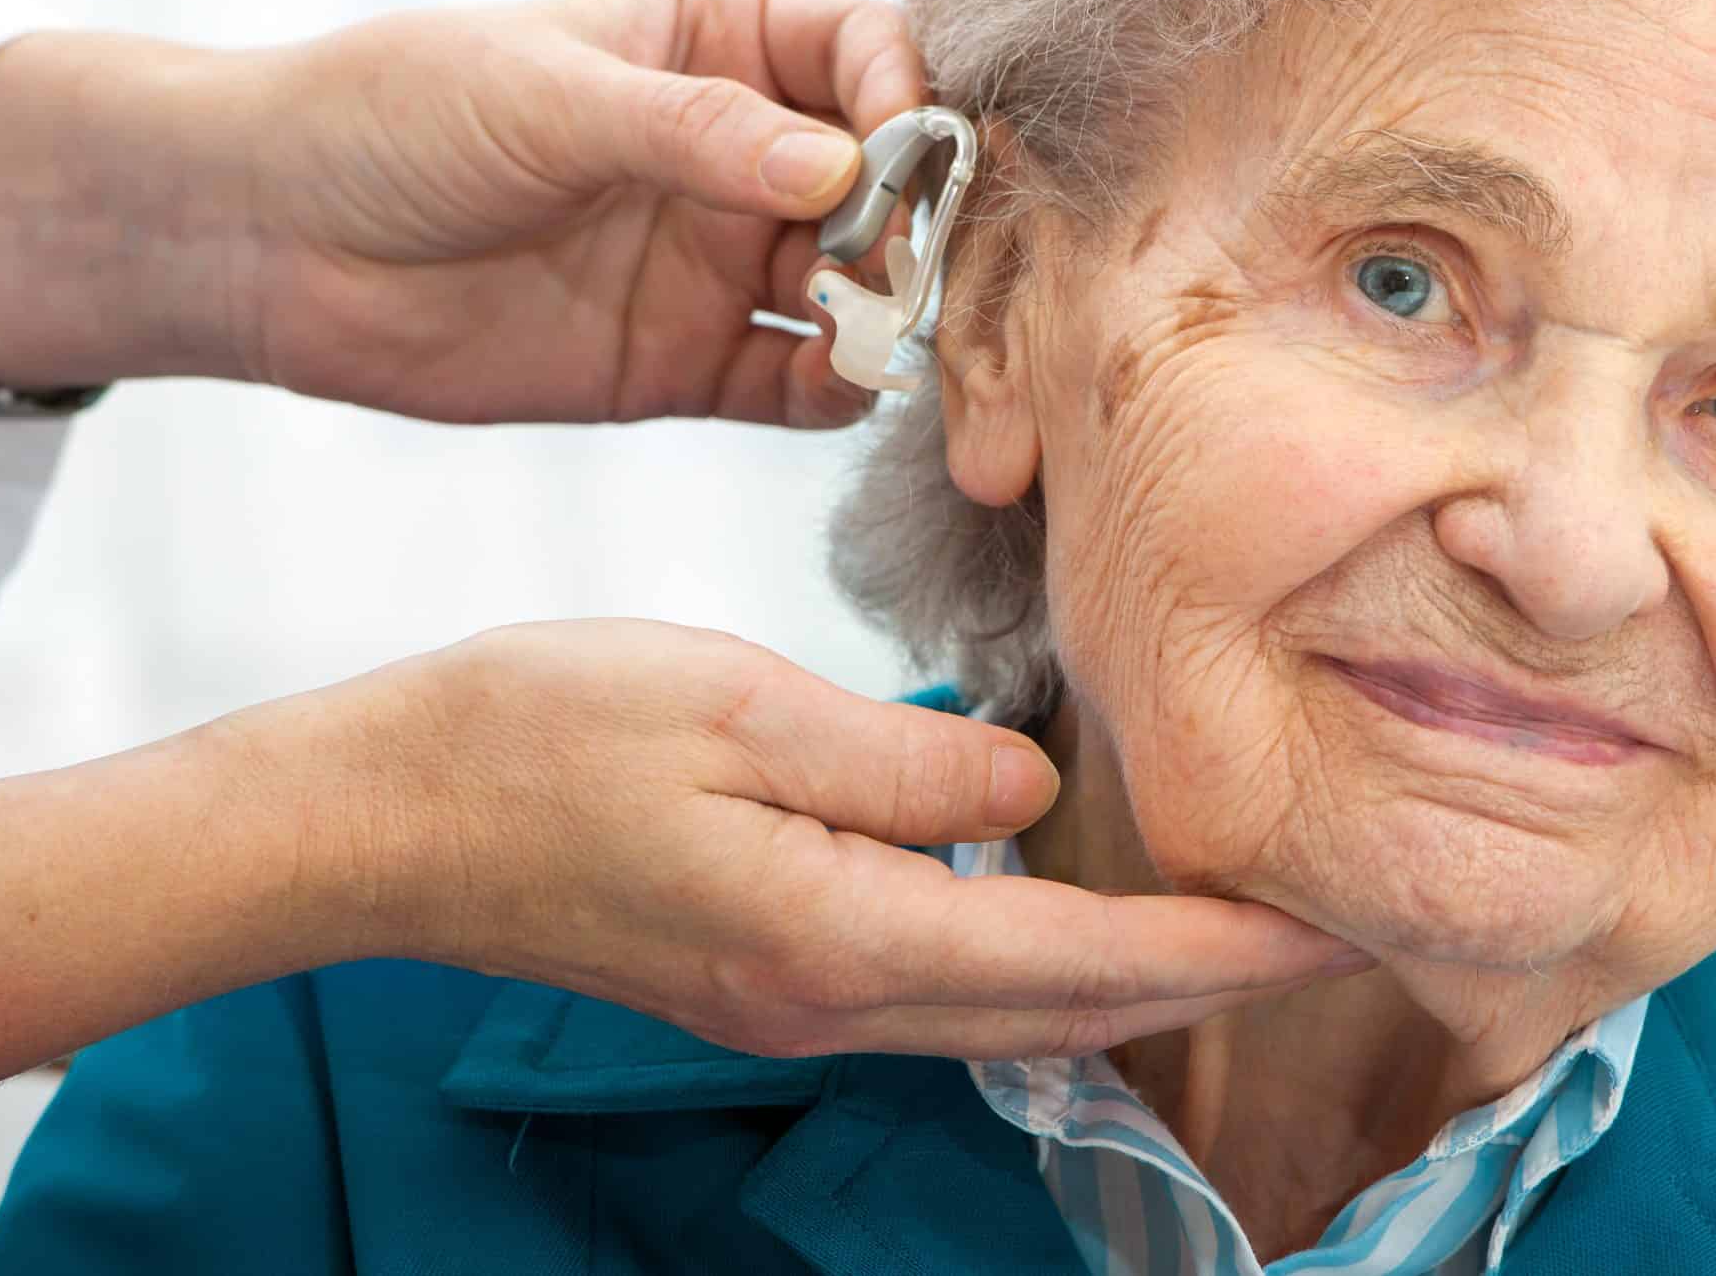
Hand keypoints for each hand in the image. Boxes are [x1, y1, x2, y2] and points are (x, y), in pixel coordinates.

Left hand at [0, 0, 923, 426]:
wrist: (271, 238)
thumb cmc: (398, 115)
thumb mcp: (550, 96)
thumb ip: (699, 133)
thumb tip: (841, 173)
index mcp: (724, 35)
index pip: (868, 52)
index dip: (910, 101)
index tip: (911, 155)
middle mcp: (746, 147)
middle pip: (888, 184)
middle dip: (923, 224)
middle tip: (921, 269)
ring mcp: (724, 257)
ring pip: (862, 287)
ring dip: (893, 312)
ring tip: (885, 334)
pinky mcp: (694, 361)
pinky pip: (801, 382)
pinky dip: (841, 391)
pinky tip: (846, 389)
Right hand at [0, 620, 1363, 1094]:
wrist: (375, 816)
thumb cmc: (534, 736)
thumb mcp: (734, 707)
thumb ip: (902, 762)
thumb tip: (1027, 791)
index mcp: (840, 938)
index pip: (1084, 957)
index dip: (1224, 946)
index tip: (1339, 922)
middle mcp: (831, 999)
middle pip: (1067, 1008)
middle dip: (1208, 974)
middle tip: (1329, 920)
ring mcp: (792, 999)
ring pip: (1011, 1005)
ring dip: (1131, 967)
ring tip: (1230, 906)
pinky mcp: (761, 971)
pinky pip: (943, 979)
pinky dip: (1037, 948)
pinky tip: (1066, 889)